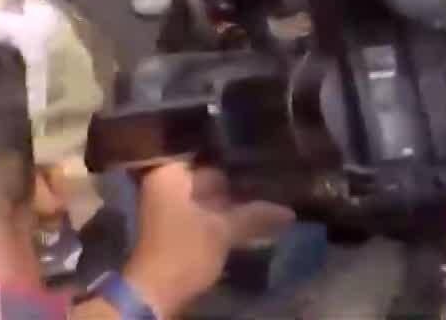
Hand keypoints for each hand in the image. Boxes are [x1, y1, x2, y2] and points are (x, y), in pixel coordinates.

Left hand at [123, 161, 294, 319]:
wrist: (158, 290)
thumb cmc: (186, 250)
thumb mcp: (223, 230)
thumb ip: (255, 215)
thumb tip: (288, 211)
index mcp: (168, 175)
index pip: (205, 156)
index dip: (233, 159)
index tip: (260, 158)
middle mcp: (164, 184)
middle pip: (207, 178)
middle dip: (235, 184)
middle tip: (270, 180)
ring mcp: (168, 207)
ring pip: (207, 198)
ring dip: (232, 204)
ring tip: (267, 200)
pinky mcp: (176, 228)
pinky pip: (204, 214)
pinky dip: (222, 217)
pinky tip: (251, 220)